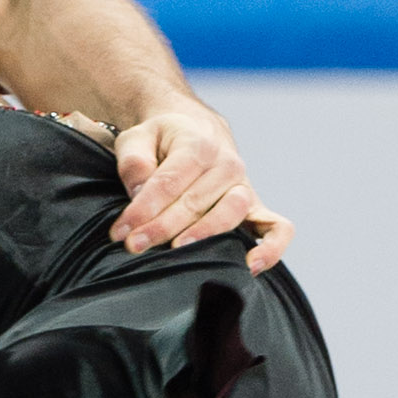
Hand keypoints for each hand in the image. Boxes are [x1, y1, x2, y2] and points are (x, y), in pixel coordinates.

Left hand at [108, 99, 291, 270]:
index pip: (169, 182)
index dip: (143, 210)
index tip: (120, 232)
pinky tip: (250, 266)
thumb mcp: (137, 138)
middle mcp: (227, 165)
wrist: (197, 131)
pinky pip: (277, 228)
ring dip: (202, 235)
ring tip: (174, 251)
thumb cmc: (163, 141)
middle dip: (161, 227)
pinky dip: (270, 248)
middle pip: (195, 202)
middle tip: (134, 246)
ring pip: (230, 214)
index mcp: (197, 144)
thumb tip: (139, 194)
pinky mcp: (256, 209)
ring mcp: (244, 188)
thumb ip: (134, 162)